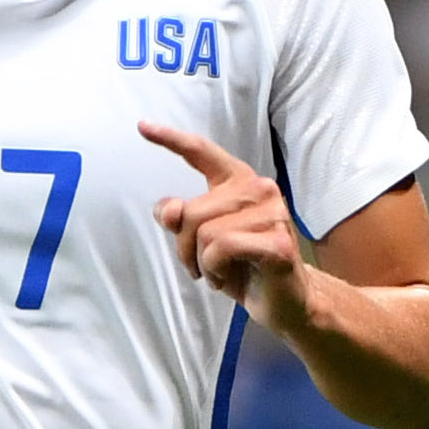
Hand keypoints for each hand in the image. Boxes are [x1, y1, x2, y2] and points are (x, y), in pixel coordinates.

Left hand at [143, 123, 302, 326]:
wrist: (285, 302)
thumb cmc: (244, 268)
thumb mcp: (203, 242)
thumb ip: (183, 220)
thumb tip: (167, 210)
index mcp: (239, 180)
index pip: (202, 152)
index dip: (171, 139)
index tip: (142, 126)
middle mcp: (259, 188)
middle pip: (192, 211)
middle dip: (185, 246)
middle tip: (199, 267)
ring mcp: (272, 213)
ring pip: (205, 233)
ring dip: (202, 262)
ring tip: (218, 273)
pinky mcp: (277, 241)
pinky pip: (221, 249)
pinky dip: (214, 270)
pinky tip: (226, 279)